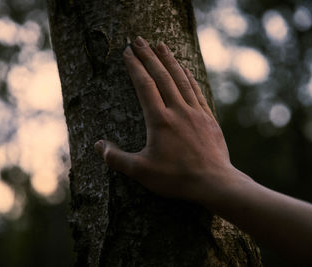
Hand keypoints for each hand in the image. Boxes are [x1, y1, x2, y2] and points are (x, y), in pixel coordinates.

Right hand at [95, 36, 232, 203]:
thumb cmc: (176, 178)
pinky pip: (196, 91)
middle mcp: (178, 110)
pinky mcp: (208, 118)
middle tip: (139, 40)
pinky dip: (189, 77)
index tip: (127, 52)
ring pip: (180, 79)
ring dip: (169, 60)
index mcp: (159, 120)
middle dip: (148, 56)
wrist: (214, 182)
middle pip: (162, 76)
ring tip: (160, 45)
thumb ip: (116, 159)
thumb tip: (97, 146)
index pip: (145, 85)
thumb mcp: (141, 172)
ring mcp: (195, 112)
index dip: (134, 67)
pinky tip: (184, 69)